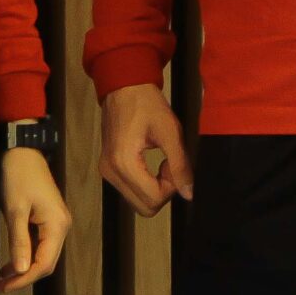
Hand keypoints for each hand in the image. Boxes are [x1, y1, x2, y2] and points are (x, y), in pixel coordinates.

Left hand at [0, 147, 70, 290]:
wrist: (22, 151)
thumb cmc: (18, 176)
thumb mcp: (15, 210)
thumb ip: (19, 241)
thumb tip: (22, 270)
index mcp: (57, 225)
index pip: (44, 264)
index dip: (25, 279)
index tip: (4, 287)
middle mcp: (61, 226)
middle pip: (46, 262)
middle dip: (25, 276)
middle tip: (1, 286)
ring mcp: (56, 223)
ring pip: (43, 255)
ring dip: (25, 267)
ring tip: (3, 277)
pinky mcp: (48, 219)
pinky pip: (40, 244)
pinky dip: (26, 254)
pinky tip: (12, 260)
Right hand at [99, 84, 192, 216]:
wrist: (124, 87)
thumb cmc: (147, 104)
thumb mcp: (170, 132)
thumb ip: (180, 166)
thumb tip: (189, 194)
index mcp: (123, 162)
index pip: (153, 199)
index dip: (171, 187)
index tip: (173, 164)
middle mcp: (110, 172)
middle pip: (144, 207)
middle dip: (163, 192)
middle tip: (169, 166)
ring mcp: (107, 172)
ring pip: (137, 202)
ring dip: (154, 189)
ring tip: (161, 162)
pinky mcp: (108, 169)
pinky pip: (130, 191)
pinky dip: (145, 185)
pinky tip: (151, 164)